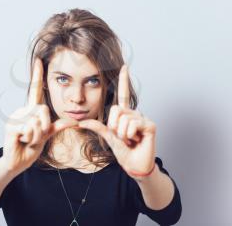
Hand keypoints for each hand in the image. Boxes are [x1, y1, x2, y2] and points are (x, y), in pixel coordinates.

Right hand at [1, 58, 78, 172]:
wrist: (17, 162)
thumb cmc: (30, 148)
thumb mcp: (47, 136)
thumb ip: (57, 126)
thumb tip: (75, 121)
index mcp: (31, 110)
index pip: (35, 90)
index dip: (37, 76)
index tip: (39, 60)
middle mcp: (22, 110)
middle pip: (44, 110)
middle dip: (44, 128)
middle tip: (35, 137)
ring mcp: (15, 117)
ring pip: (37, 122)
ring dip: (37, 136)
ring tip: (28, 140)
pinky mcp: (11, 126)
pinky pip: (29, 129)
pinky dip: (30, 139)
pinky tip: (21, 142)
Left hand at [78, 65, 156, 179]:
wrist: (133, 165)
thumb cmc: (123, 151)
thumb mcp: (108, 137)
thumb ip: (97, 127)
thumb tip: (81, 122)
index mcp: (125, 114)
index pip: (123, 94)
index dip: (123, 81)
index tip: (124, 66)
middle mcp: (134, 113)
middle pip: (116, 109)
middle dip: (114, 127)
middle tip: (122, 137)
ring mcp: (143, 118)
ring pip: (123, 119)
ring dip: (122, 134)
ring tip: (130, 140)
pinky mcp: (150, 125)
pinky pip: (132, 125)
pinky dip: (129, 135)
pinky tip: (136, 140)